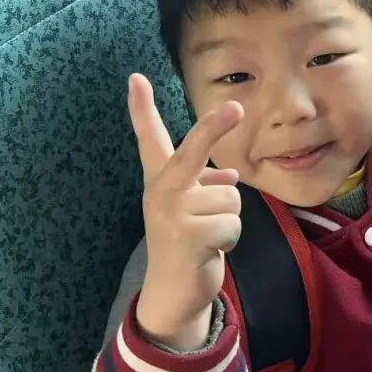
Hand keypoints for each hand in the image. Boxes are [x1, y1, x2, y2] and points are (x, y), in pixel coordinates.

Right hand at [129, 73, 243, 350]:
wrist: (173, 294)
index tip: (136, 77)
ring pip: (231, 195)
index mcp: (161, 180)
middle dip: (214, 127)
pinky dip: (231, 239)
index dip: (141, 108)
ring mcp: (172, 214)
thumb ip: (206, 184)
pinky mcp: (188, 237)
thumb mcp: (192, 208)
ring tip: (207, 236)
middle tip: (235, 107)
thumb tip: (231, 173)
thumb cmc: (187, 242)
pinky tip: (210, 250)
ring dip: (229, 218)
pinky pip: (233, 223)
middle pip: (193, 151)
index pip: (149, 138)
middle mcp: (161, 191)